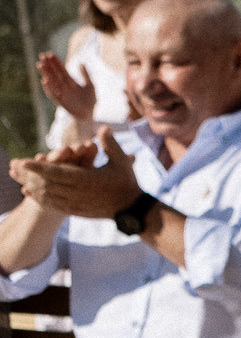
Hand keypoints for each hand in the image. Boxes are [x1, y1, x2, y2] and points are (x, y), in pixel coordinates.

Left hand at [15, 128, 142, 219]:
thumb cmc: (126, 182)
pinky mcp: (74, 210)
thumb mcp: (121, 161)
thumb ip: (110, 144)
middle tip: (12, 167)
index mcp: (86, 179)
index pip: (56, 173)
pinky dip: (37, 197)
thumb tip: (103, 127)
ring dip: (30, 186)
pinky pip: (51, 204)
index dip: (38, 168)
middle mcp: (77, 193)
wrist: (131, 208)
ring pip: (46, 195)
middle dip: (27, 176)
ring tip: (16, 177)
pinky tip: (28, 192)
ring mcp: (75, 203)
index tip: (23, 162)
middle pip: (46, 184)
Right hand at [35, 53, 94, 119]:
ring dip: (46, 74)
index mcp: (70, 82)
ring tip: (40, 65)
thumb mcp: (90, 86)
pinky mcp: (60, 102)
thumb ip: (86, 75)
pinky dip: (49, 88)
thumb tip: (81, 62)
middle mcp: (64, 87)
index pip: (61, 70)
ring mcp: (61, 94)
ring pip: (52, 82)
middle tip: (42, 55)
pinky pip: (53, 94)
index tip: (50, 53)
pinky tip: (44, 80)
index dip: (56, 62)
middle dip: (49, 65)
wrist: (89, 115)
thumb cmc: (90, 101)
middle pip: (55, 74)